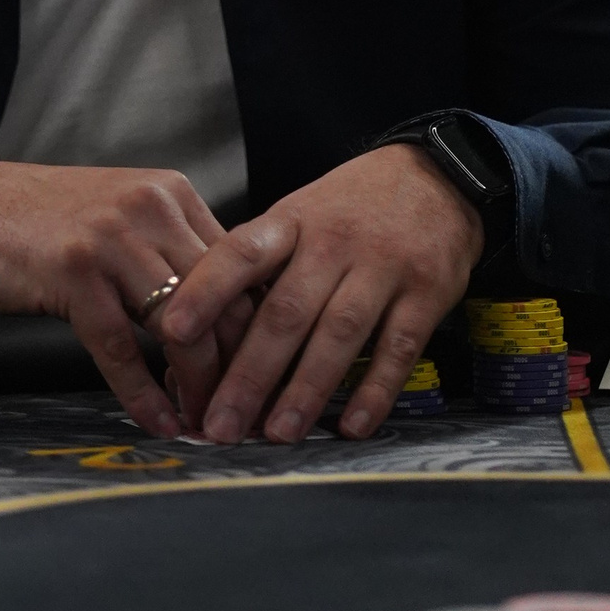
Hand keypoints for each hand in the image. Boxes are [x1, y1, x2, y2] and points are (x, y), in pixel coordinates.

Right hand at [0, 154, 241, 437]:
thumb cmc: (41, 225)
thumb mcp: (119, 220)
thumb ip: (168, 253)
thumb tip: (223, 322)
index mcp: (170, 194)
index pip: (240, 269)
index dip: (257, 332)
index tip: (262, 379)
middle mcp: (150, 208)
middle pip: (224, 300)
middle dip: (239, 368)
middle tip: (240, 416)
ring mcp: (110, 237)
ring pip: (181, 327)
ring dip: (199, 388)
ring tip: (204, 427)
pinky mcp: (72, 271)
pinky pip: (121, 348)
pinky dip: (144, 394)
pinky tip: (157, 422)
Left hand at [157, 143, 485, 445]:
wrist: (437, 176)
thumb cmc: (352, 207)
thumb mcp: (301, 214)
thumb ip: (262, 267)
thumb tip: (209, 332)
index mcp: (293, 220)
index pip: (241, 253)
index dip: (206, 291)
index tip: (172, 332)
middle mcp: (334, 242)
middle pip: (286, 311)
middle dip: (250, 373)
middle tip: (220, 424)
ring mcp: (384, 267)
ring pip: (339, 334)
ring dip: (305, 390)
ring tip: (276, 434)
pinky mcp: (427, 293)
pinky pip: (398, 349)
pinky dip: (375, 391)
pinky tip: (351, 426)